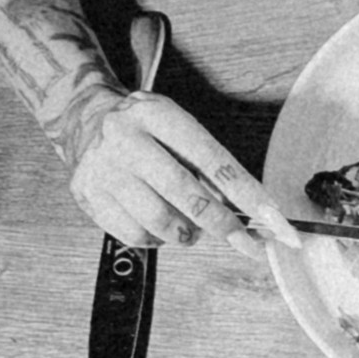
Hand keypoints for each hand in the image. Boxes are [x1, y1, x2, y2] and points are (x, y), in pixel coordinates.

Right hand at [60, 85, 274, 250]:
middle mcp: (125, 139)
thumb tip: (252, 213)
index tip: (273, 219)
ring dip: (187, 234)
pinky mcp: (87, 196)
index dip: (246, 192)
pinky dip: (158, 239)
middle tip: (247, 243)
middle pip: (185, 193)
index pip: (210, 158)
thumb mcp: (178, 127)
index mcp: (156, 114)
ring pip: (160, 221)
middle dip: (223, 224)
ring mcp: (102, 169)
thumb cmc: (145, 129)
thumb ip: (209, 165)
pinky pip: (135, 235)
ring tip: (192, 229)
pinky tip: (160, 227)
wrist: (84, 119)